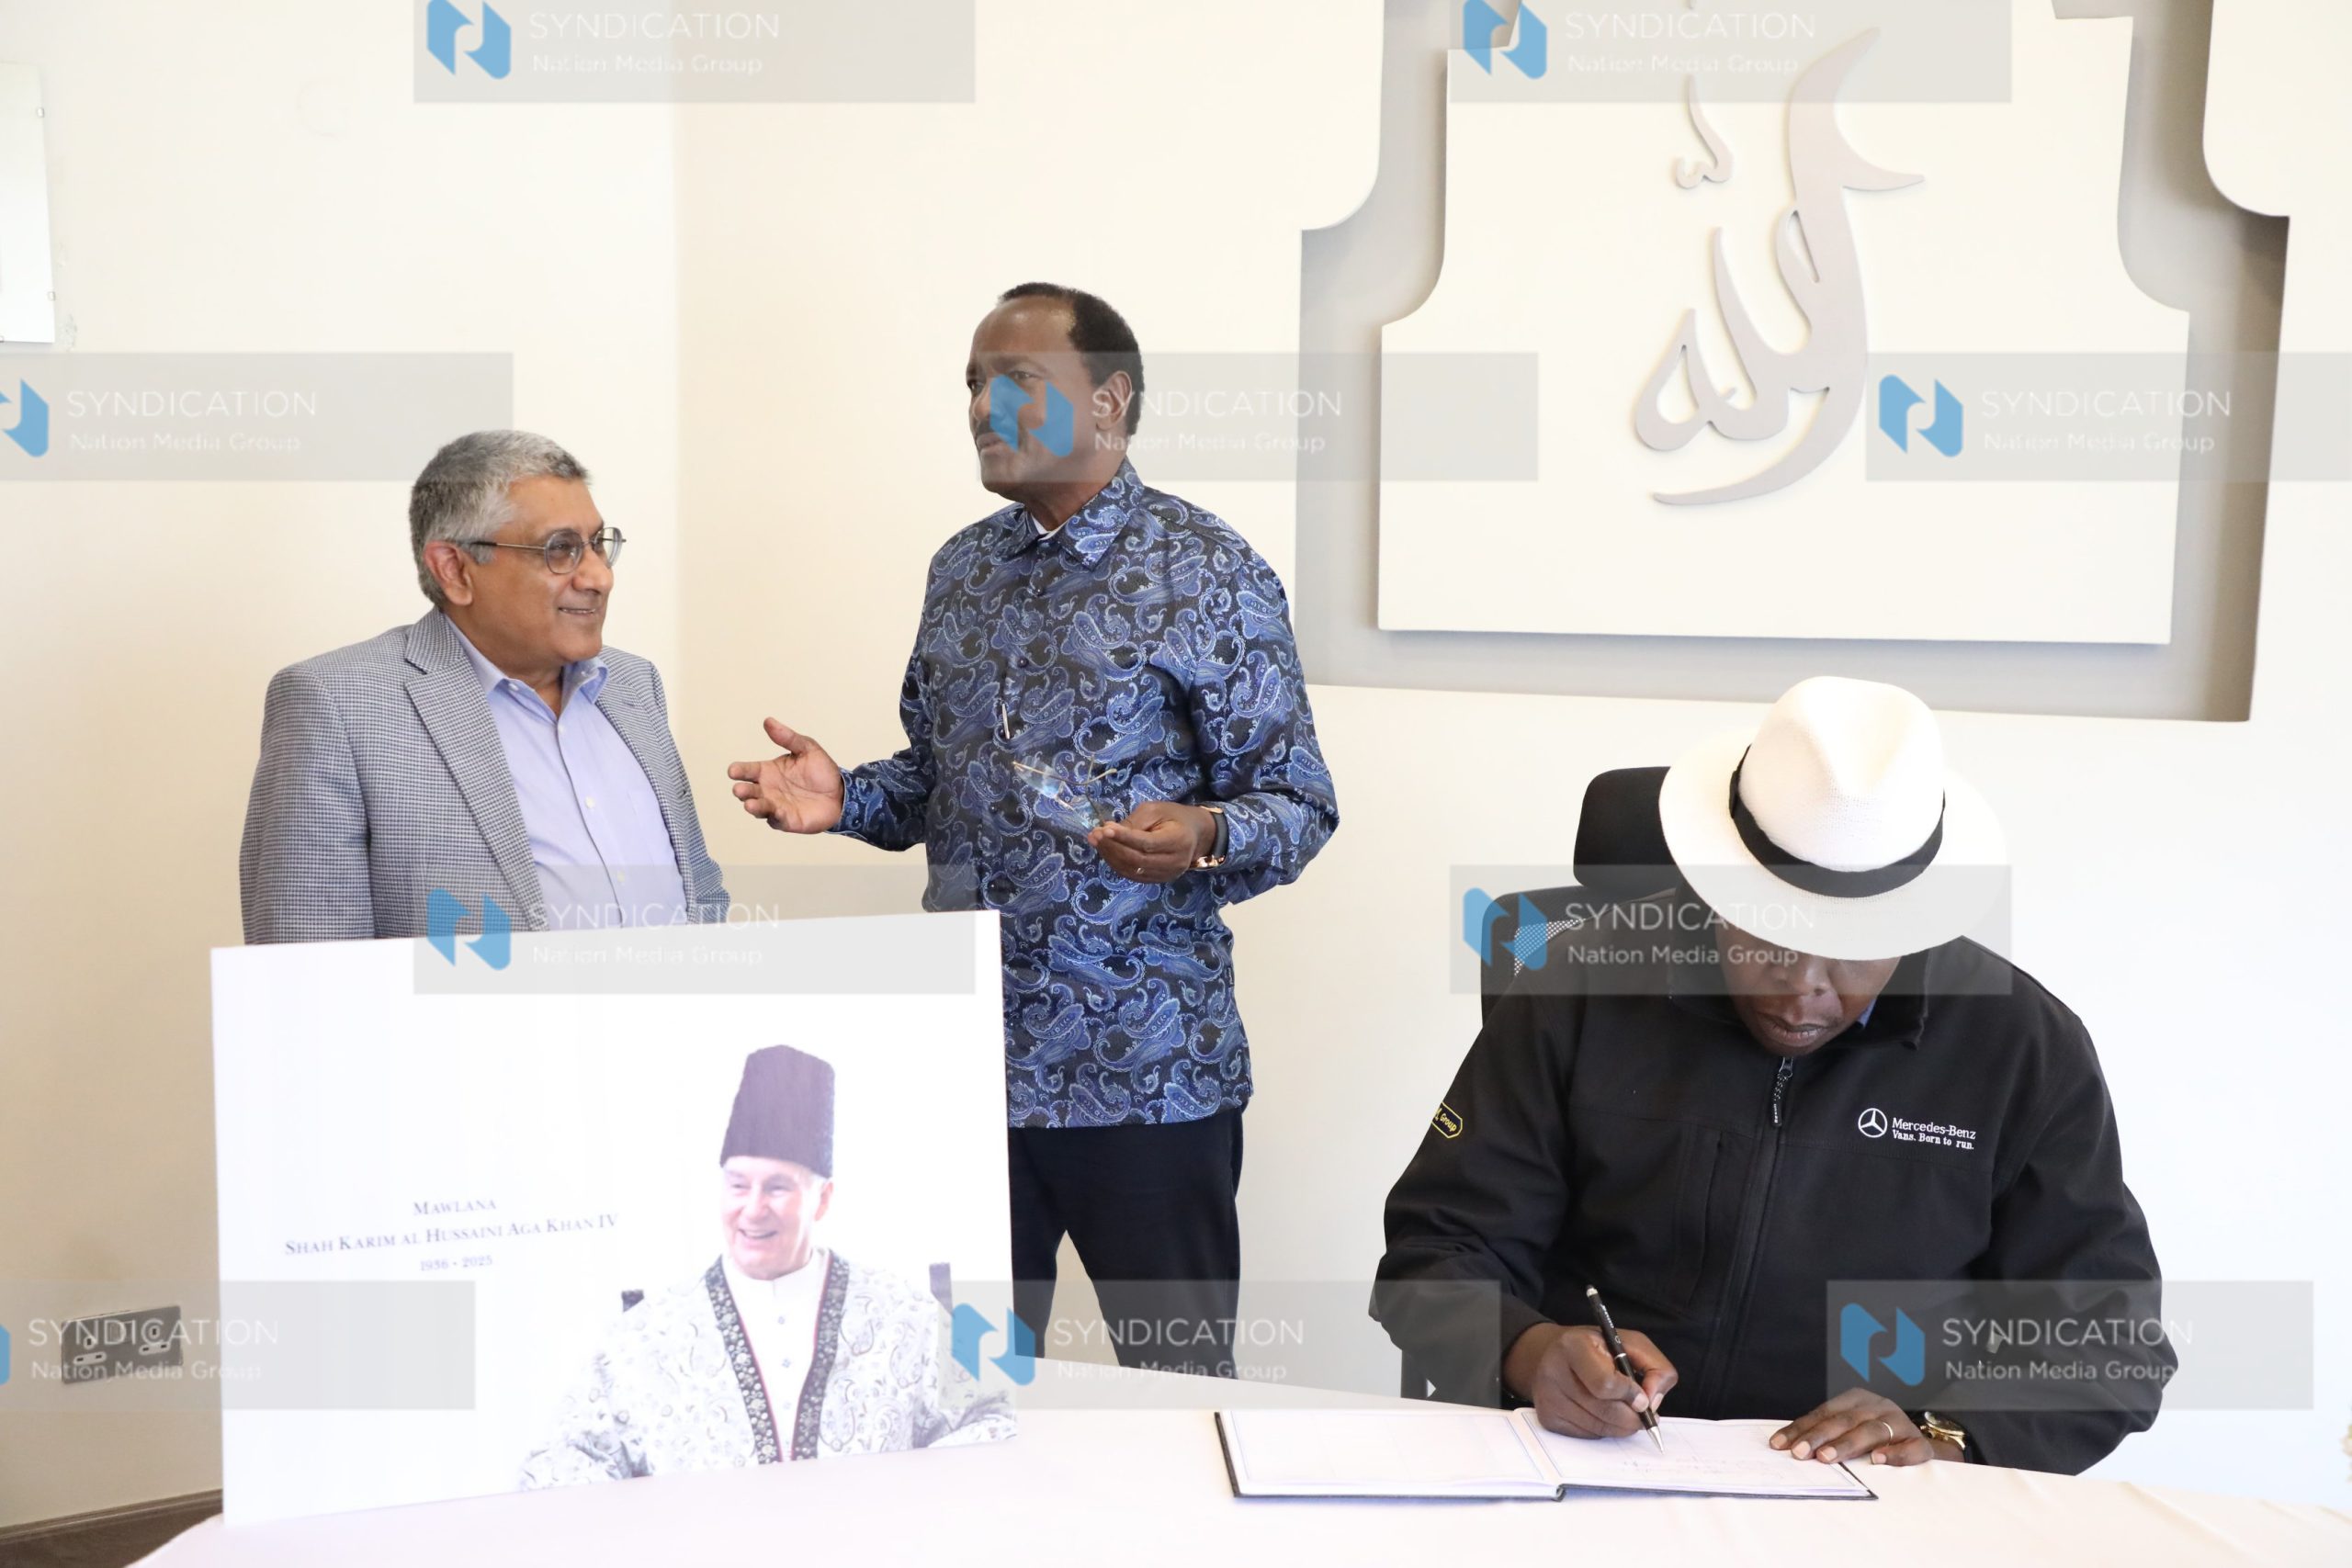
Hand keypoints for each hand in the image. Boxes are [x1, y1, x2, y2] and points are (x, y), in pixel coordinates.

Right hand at [725, 718, 843, 833]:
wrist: (841, 793)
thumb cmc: (821, 771)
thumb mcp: (807, 749)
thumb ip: (788, 737)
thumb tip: (768, 721)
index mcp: (768, 771)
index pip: (747, 770)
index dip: (738, 770)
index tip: (733, 770)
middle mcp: (767, 789)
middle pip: (748, 791)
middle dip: (742, 791)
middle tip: (740, 789)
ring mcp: (775, 806)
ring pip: (758, 808)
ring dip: (754, 807)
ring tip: (750, 804)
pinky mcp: (786, 820)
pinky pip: (777, 820)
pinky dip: (775, 817)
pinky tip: (775, 813)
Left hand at [1087, 800, 1214, 883]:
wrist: (1194, 835)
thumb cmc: (1174, 817)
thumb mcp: (1156, 810)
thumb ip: (1134, 822)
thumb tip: (1108, 831)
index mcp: (1178, 841)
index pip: (1146, 843)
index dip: (1124, 838)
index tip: (1104, 829)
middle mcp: (1174, 863)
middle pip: (1137, 860)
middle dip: (1112, 847)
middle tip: (1094, 834)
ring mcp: (1166, 875)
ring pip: (1132, 870)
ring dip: (1110, 856)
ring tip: (1096, 841)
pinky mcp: (1157, 880)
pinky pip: (1133, 875)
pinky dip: (1116, 864)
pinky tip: (1107, 851)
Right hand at [1504, 1324, 1677, 1440]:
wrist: (1554, 1353)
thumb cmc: (1598, 1349)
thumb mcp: (1631, 1343)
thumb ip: (1655, 1368)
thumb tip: (1652, 1402)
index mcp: (1574, 1345)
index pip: (1605, 1383)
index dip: (1630, 1395)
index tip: (1642, 1398)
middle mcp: (1554, 1371)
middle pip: (1604, 1411)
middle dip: (1631, 1417)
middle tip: (1642, 1415)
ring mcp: (1548, 1397)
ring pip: (1598, 1427)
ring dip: (1620, 1426)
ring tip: (1625, 1412)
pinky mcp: (1548, 1417)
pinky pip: (1587, 1435)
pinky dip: (1603, 1429)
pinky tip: (1603, 1413)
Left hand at [1770, 1390, 1945, 1466]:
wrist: (1920, 1444)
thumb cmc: (1876, 1436)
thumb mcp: (1851, 1427)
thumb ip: (1827, 1434)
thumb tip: (1789, 1448)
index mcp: (1857, 1399)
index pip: (1823, 1413)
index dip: (1801, 1428)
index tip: (1780, 1445)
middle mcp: (1878, 1406)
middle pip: (1844, 1421)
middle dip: (1818, 1437)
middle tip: (1800, 1453)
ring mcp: (1900, 1423)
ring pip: (1871, 1431)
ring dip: (1847, 1445)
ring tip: (1827, 1458)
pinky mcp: (1918, 1443)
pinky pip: (1908, 1448)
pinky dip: (1893, 1454)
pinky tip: (1877, 1460)